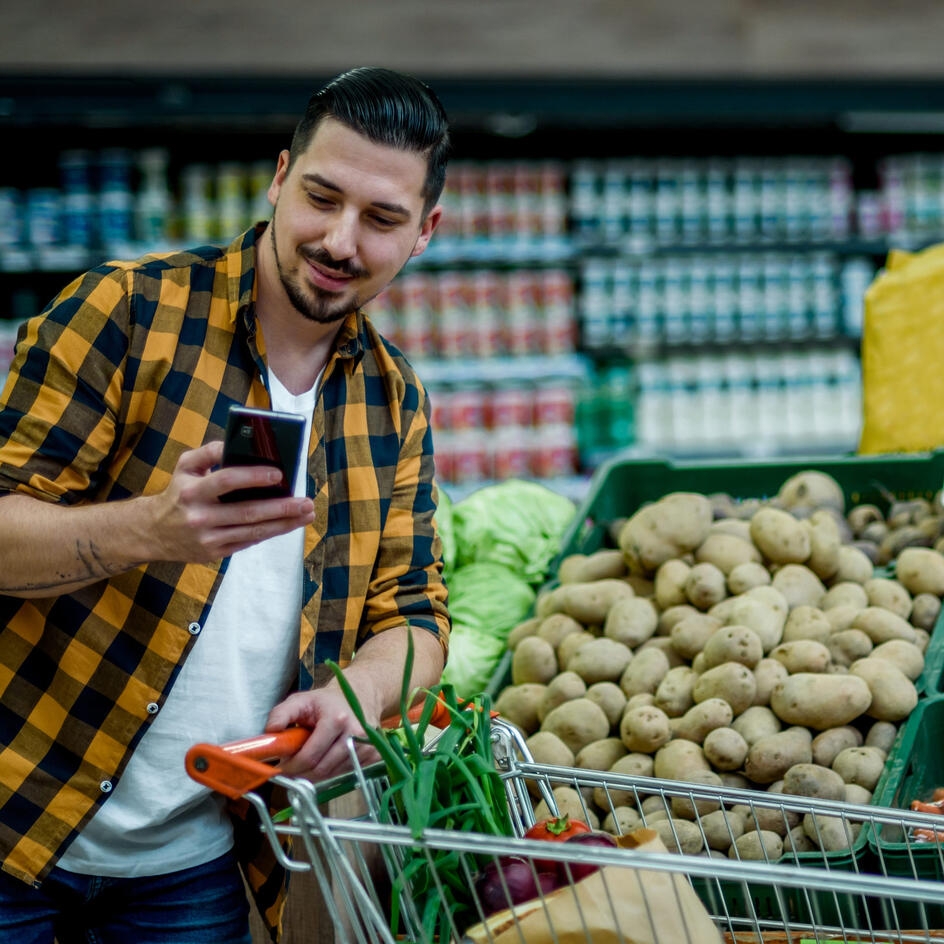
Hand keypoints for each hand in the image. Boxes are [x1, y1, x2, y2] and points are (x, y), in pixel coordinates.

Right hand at [145, 441, 314, 562]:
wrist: (153, 532)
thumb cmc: (178, 492)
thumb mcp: (184, 467)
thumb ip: (208, 452)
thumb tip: (236, 443)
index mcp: (192, 492)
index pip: (226, 481)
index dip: (253, 477)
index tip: (279, 474)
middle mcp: (200, 517)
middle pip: (248, 512)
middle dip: (281, 507)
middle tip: (306, 501)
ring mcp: (208, 538)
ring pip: (253, 531)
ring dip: (284, 523)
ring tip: (307, 514)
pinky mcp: (215, 553)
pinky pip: (249, 541)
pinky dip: (271, 532)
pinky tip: (289, 524)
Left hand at [265, 684, 381, 780]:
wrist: (360, 694)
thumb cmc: (327, 701)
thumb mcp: (300, 700)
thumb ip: (281, 714)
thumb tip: (270, 732)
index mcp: (336, 719)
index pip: (310, 757)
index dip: (292, 766)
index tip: (282, 767)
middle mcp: (355, 734)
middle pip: (322, 770)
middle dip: (302, 772)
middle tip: (293, 766)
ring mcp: (367, 746)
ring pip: (333, 775)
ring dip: (317, 773)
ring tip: (311, 758)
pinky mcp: (374, 756)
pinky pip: (346, 774)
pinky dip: (333, 772)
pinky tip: (328, 758)